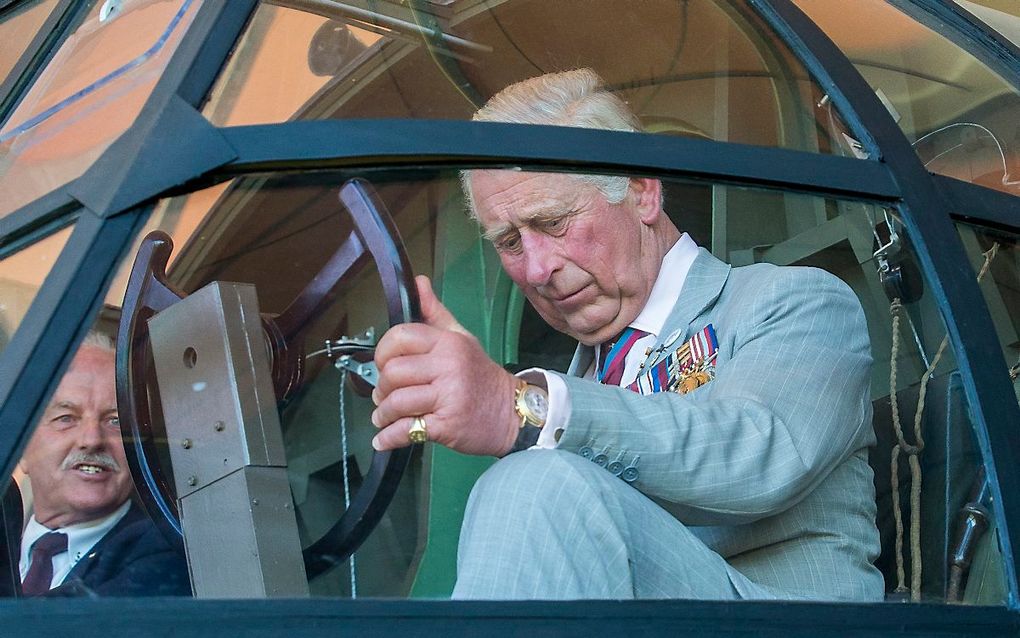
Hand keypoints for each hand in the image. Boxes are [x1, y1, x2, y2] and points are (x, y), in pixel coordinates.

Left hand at [371, 275, 519, 455]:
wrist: (512, 413)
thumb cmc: (480, 376)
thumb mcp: (461, 338)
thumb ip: (434, 313)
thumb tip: (417, 281)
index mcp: (448, 343)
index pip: (400, 337)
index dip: (382, 353)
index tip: (384, 365)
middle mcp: (448, 366)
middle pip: (393, 373)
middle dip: (381, 388)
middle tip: (385, 396)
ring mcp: (448, 396)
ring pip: (396, 402)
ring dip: (383, 414)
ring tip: (386, 417)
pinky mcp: (447, 425)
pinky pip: (406, 430)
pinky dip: (389, 438)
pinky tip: (383, 440)